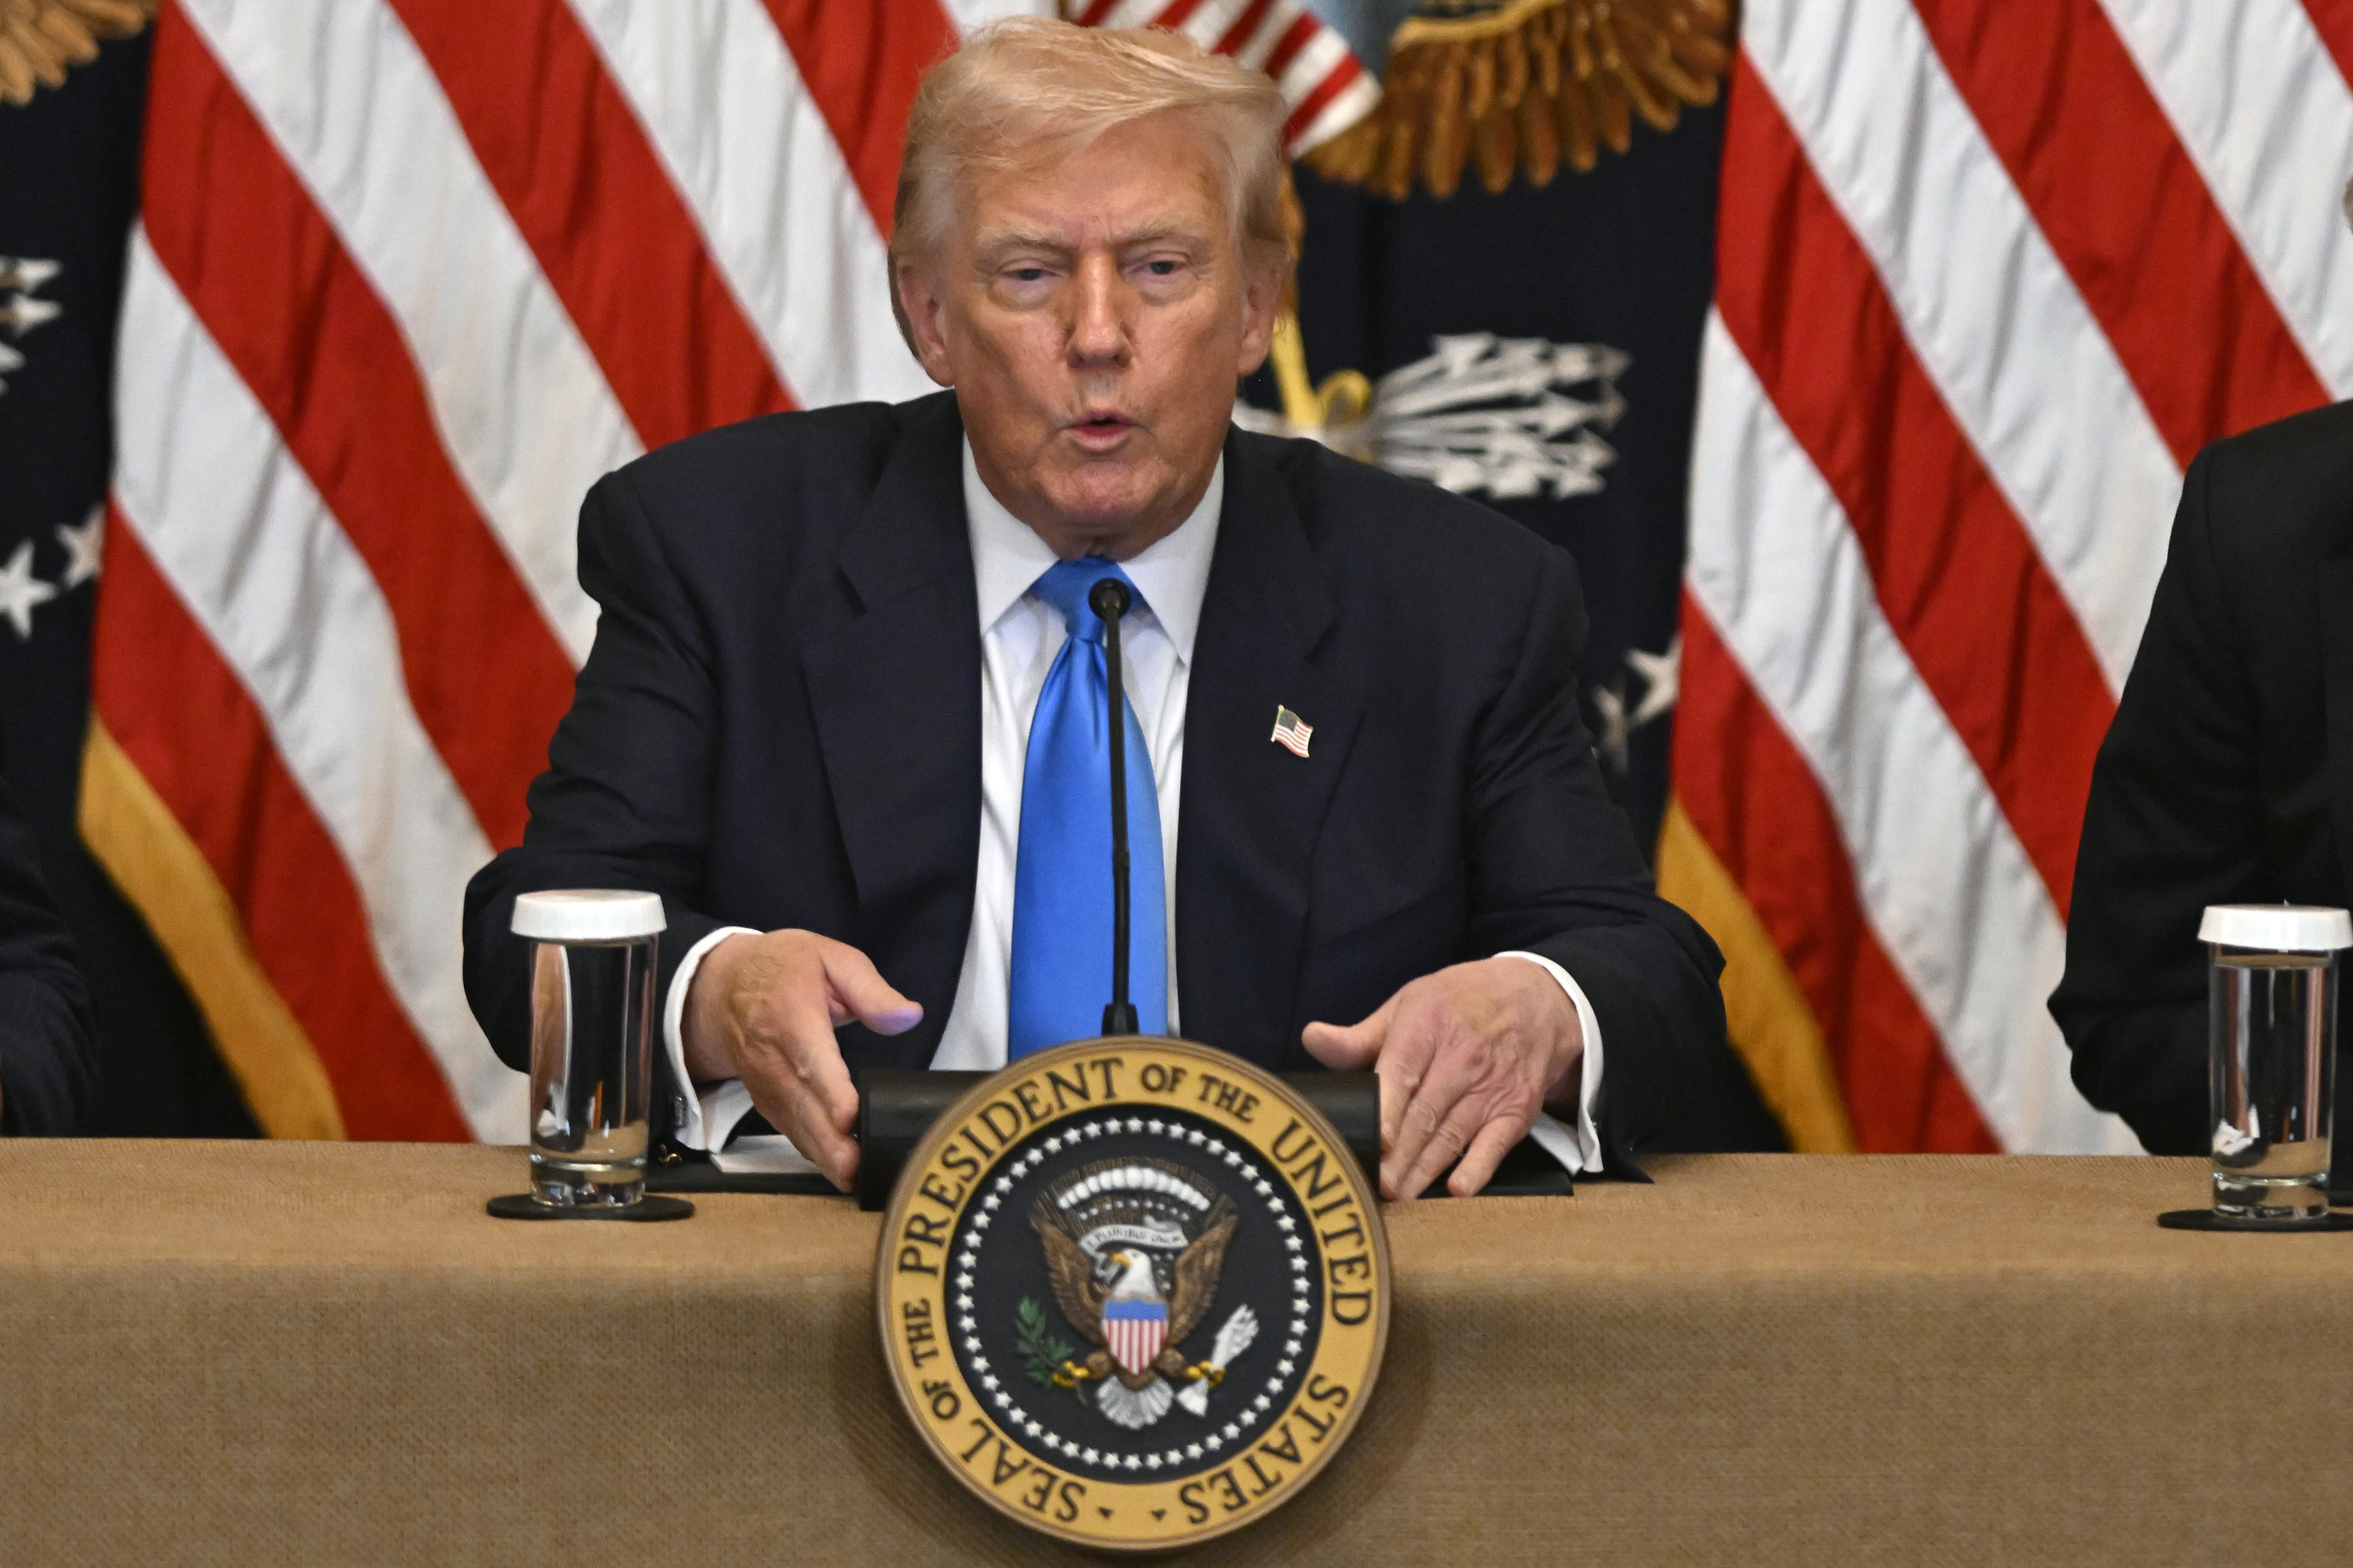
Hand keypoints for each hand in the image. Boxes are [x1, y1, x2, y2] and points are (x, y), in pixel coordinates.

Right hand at [682, 930, 922, 1190]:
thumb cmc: (784, 968)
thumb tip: (908, 1016)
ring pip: (791, 1121)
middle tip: (856, 1167)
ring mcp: (763, 1079)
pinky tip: (835, 1168)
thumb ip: (870, 989)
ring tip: (851, 1178)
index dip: (828, 1090)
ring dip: (820, 1153)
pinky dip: (809, 1150)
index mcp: (790, 1012)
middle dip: (828, 1138)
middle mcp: (770, 1052)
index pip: (808, 1056)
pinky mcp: (763, 1096)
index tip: (849, 1116)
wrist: (722, 985)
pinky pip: (786, 1126)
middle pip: (799, 1100)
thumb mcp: (830, 957)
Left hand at [1301, 957, 1581, 1199]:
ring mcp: (1492, 1086)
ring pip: (1453, 1134)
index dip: (1389, 1108)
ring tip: (1400, 1195)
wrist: (1538, 999)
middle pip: (1425, 1113)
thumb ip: (1360, 1036)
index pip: (1403, 1072)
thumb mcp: (1409, 1004)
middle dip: (1400, 1154)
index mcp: (1427, 1026)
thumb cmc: (1460, 1002)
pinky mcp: (1517, 1108)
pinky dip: (1478, 1168)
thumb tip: (1313, 1039)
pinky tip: (1457, 1190)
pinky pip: (1496, 1144)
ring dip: (1425, 1169)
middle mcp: (1462, 1058)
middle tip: (1376, 1185)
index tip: (1378, 1138)